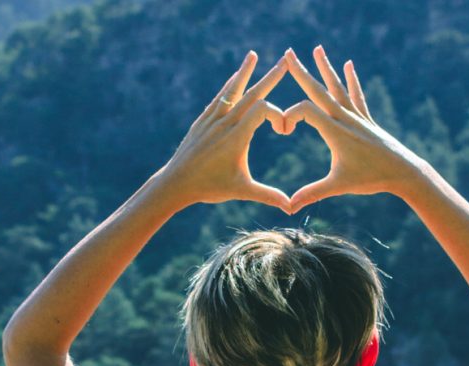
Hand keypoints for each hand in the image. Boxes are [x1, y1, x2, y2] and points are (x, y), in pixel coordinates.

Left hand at [160, 51, 291, 211]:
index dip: (279, 116)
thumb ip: (268, 196)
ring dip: (245, 72)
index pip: (263, 110)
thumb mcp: (242, 190)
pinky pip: (219, 97)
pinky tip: (234, 78)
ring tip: (253, 55)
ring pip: (232, 90)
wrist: (176, 183)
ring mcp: (212, 119)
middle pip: (252, 93)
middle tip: (285, 60)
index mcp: (237, 136)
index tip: (284, 131)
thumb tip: (292, 208)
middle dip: (271, 77)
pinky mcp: (203, 121)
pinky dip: (229, 86)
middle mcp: (225, 123)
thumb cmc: (210, 187)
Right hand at [282, 46, 425, 212]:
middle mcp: (344, 118)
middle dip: (302, 71)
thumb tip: (289, 207)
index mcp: (334, 130)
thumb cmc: (370, 179)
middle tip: (288, 53)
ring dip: (326, 68)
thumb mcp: (338, 186)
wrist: (403, 172)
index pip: (305, 110)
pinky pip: (356, 96)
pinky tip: (348, 65)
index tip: (283, 131)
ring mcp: (356, 117)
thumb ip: (312, 194)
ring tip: (318, 48)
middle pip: (318, 90)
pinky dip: (351, 81)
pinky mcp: (366, 120)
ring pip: (337, 87)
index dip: (289, 116)